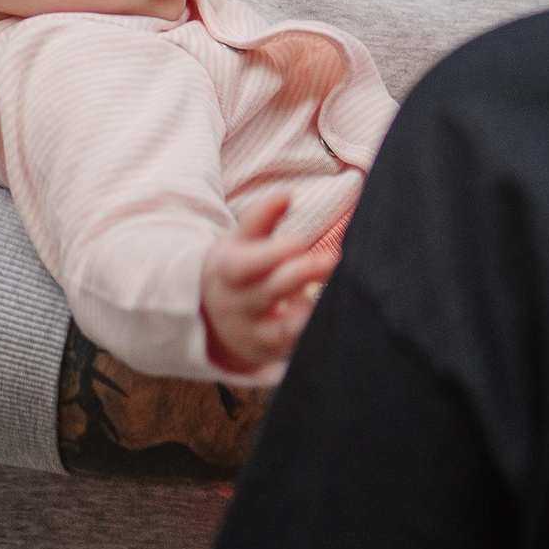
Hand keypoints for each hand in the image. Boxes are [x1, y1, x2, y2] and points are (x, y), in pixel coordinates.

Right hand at [201, 194, 337, 376]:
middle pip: (266, 294)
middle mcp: (235, 306)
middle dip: (299, 275)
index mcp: (226, 272)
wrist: (213, 313)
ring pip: (279, 330)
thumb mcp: (241, 239)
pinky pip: (292, 349)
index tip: (299, 241)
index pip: (242, 266)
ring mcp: (251, 334)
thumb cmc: (238, 265)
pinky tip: (332, 317)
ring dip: (307, 313)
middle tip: (332, 258)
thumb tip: (286, 194)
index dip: (270, 255)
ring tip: (335, 293)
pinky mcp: (269, 353)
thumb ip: (263, 217)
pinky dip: (310, 335)